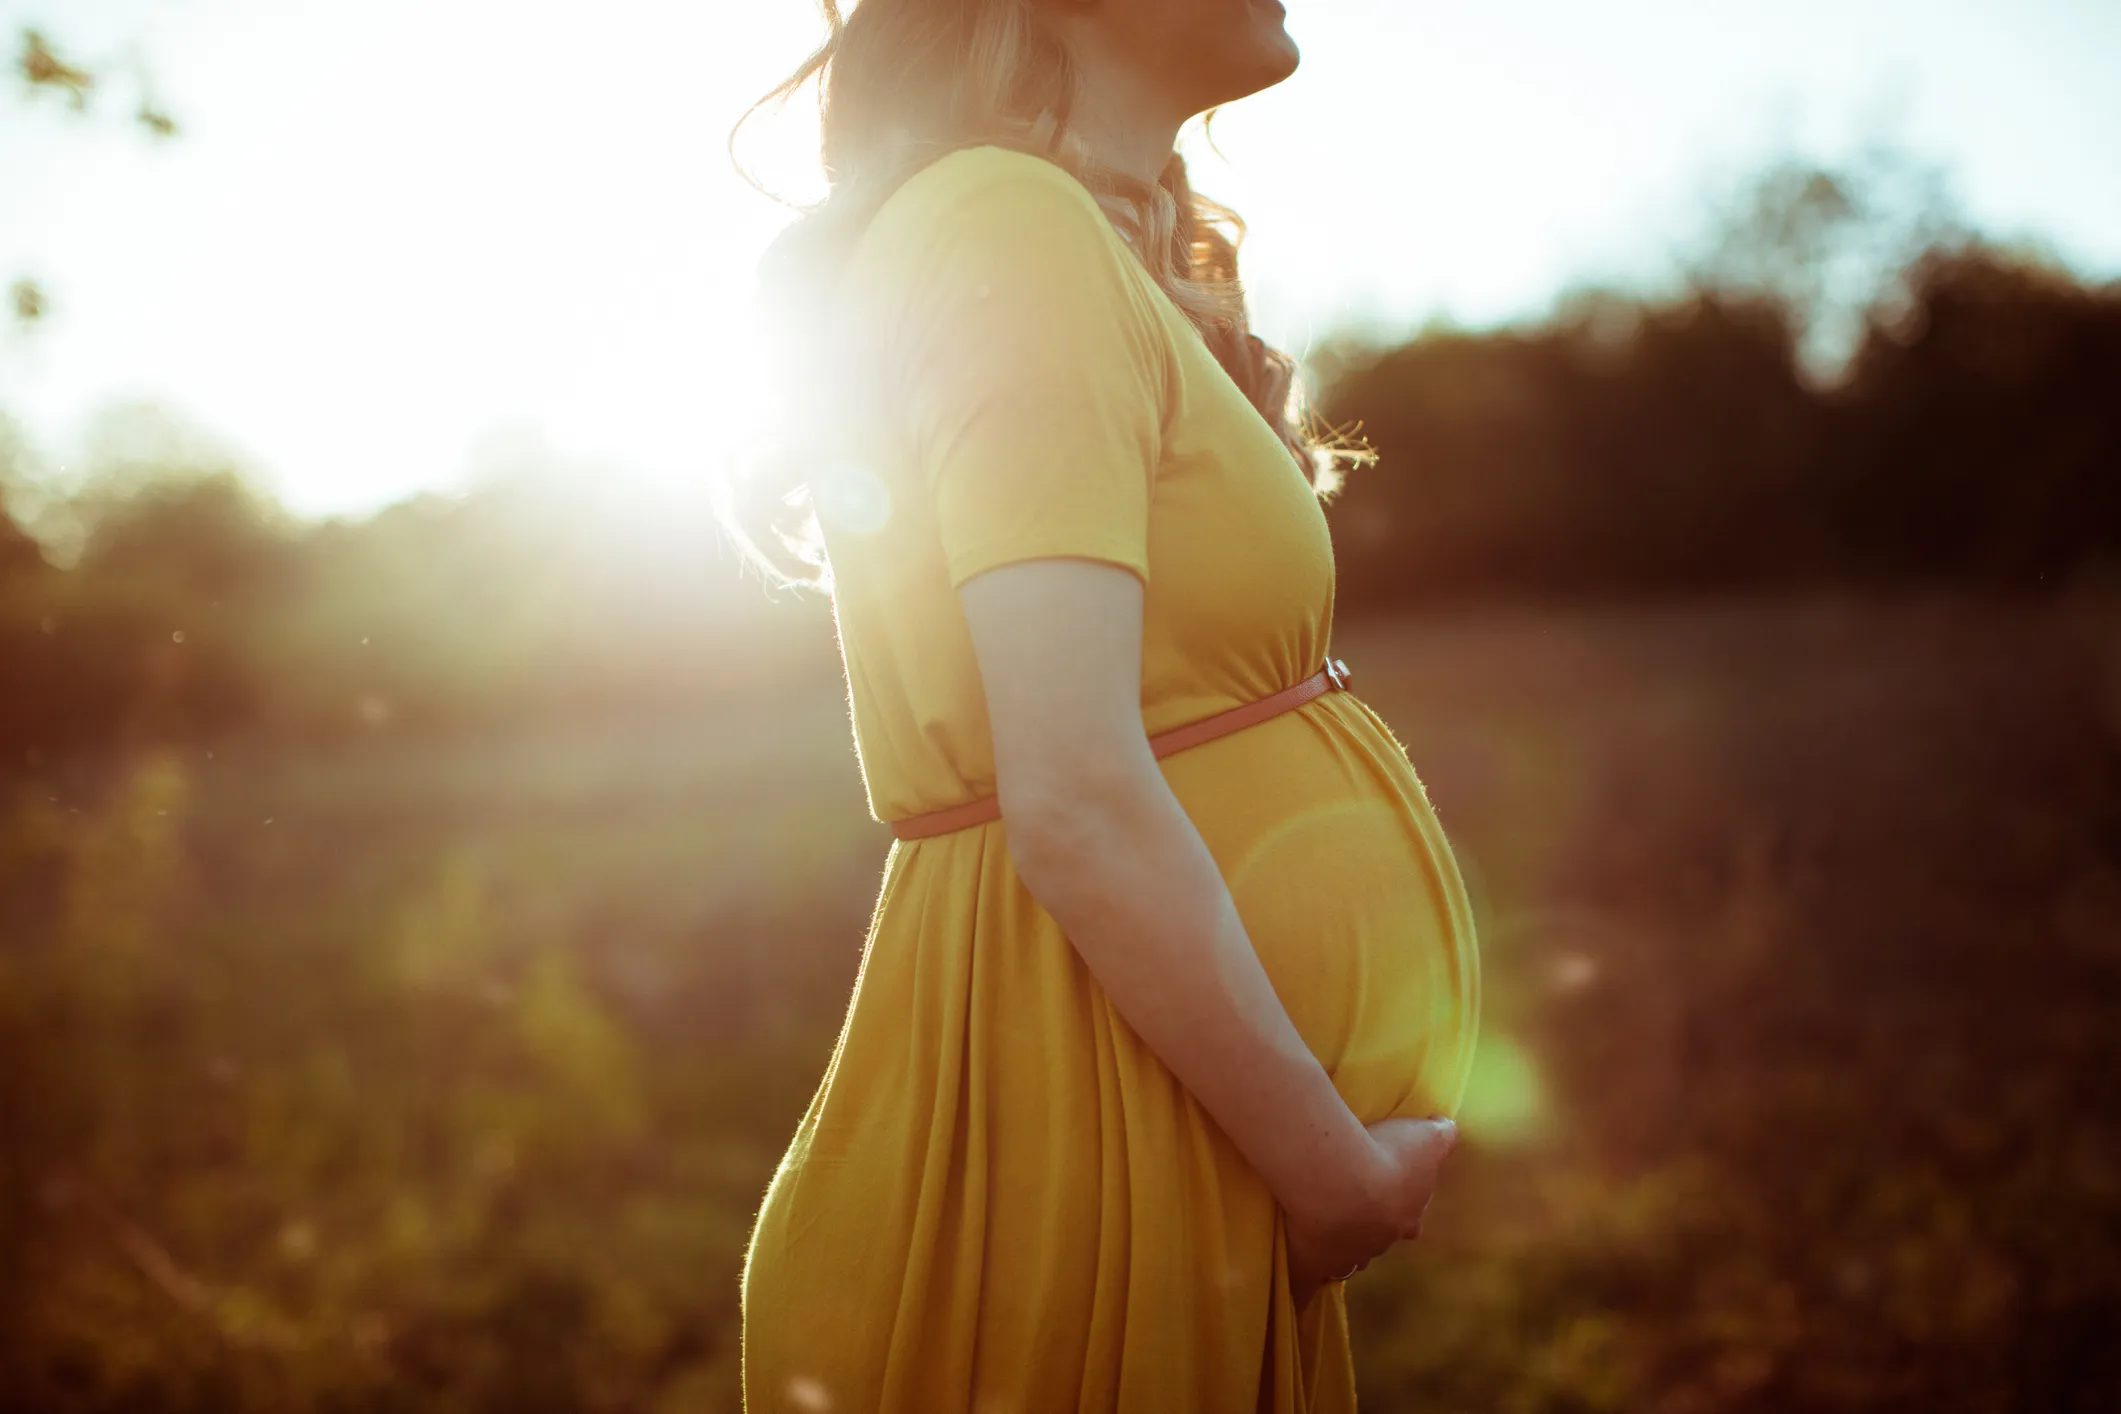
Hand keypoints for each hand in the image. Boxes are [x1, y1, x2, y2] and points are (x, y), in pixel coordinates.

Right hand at [1285, 1115, 1458, 1311]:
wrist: (1343, 1182)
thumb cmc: (1385, 1156)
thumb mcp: (1424, 1138)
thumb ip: (1441, 1133)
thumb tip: (1447, 1127)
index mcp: (1407, 1217)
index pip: (1410, 1221)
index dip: (1405, 1215)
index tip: (1393, 1204)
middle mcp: (1379, 1242)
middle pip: (1377, 1242)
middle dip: (1369, 1231)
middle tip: (1355, 1217)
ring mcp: (1345, 1257)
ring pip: (1346, 1262)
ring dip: (1339, 1252)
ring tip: (1325, 1240)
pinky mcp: (1312, 1264)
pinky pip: (1304, 1286)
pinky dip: (1300, 1293)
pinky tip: (1293, 1301)